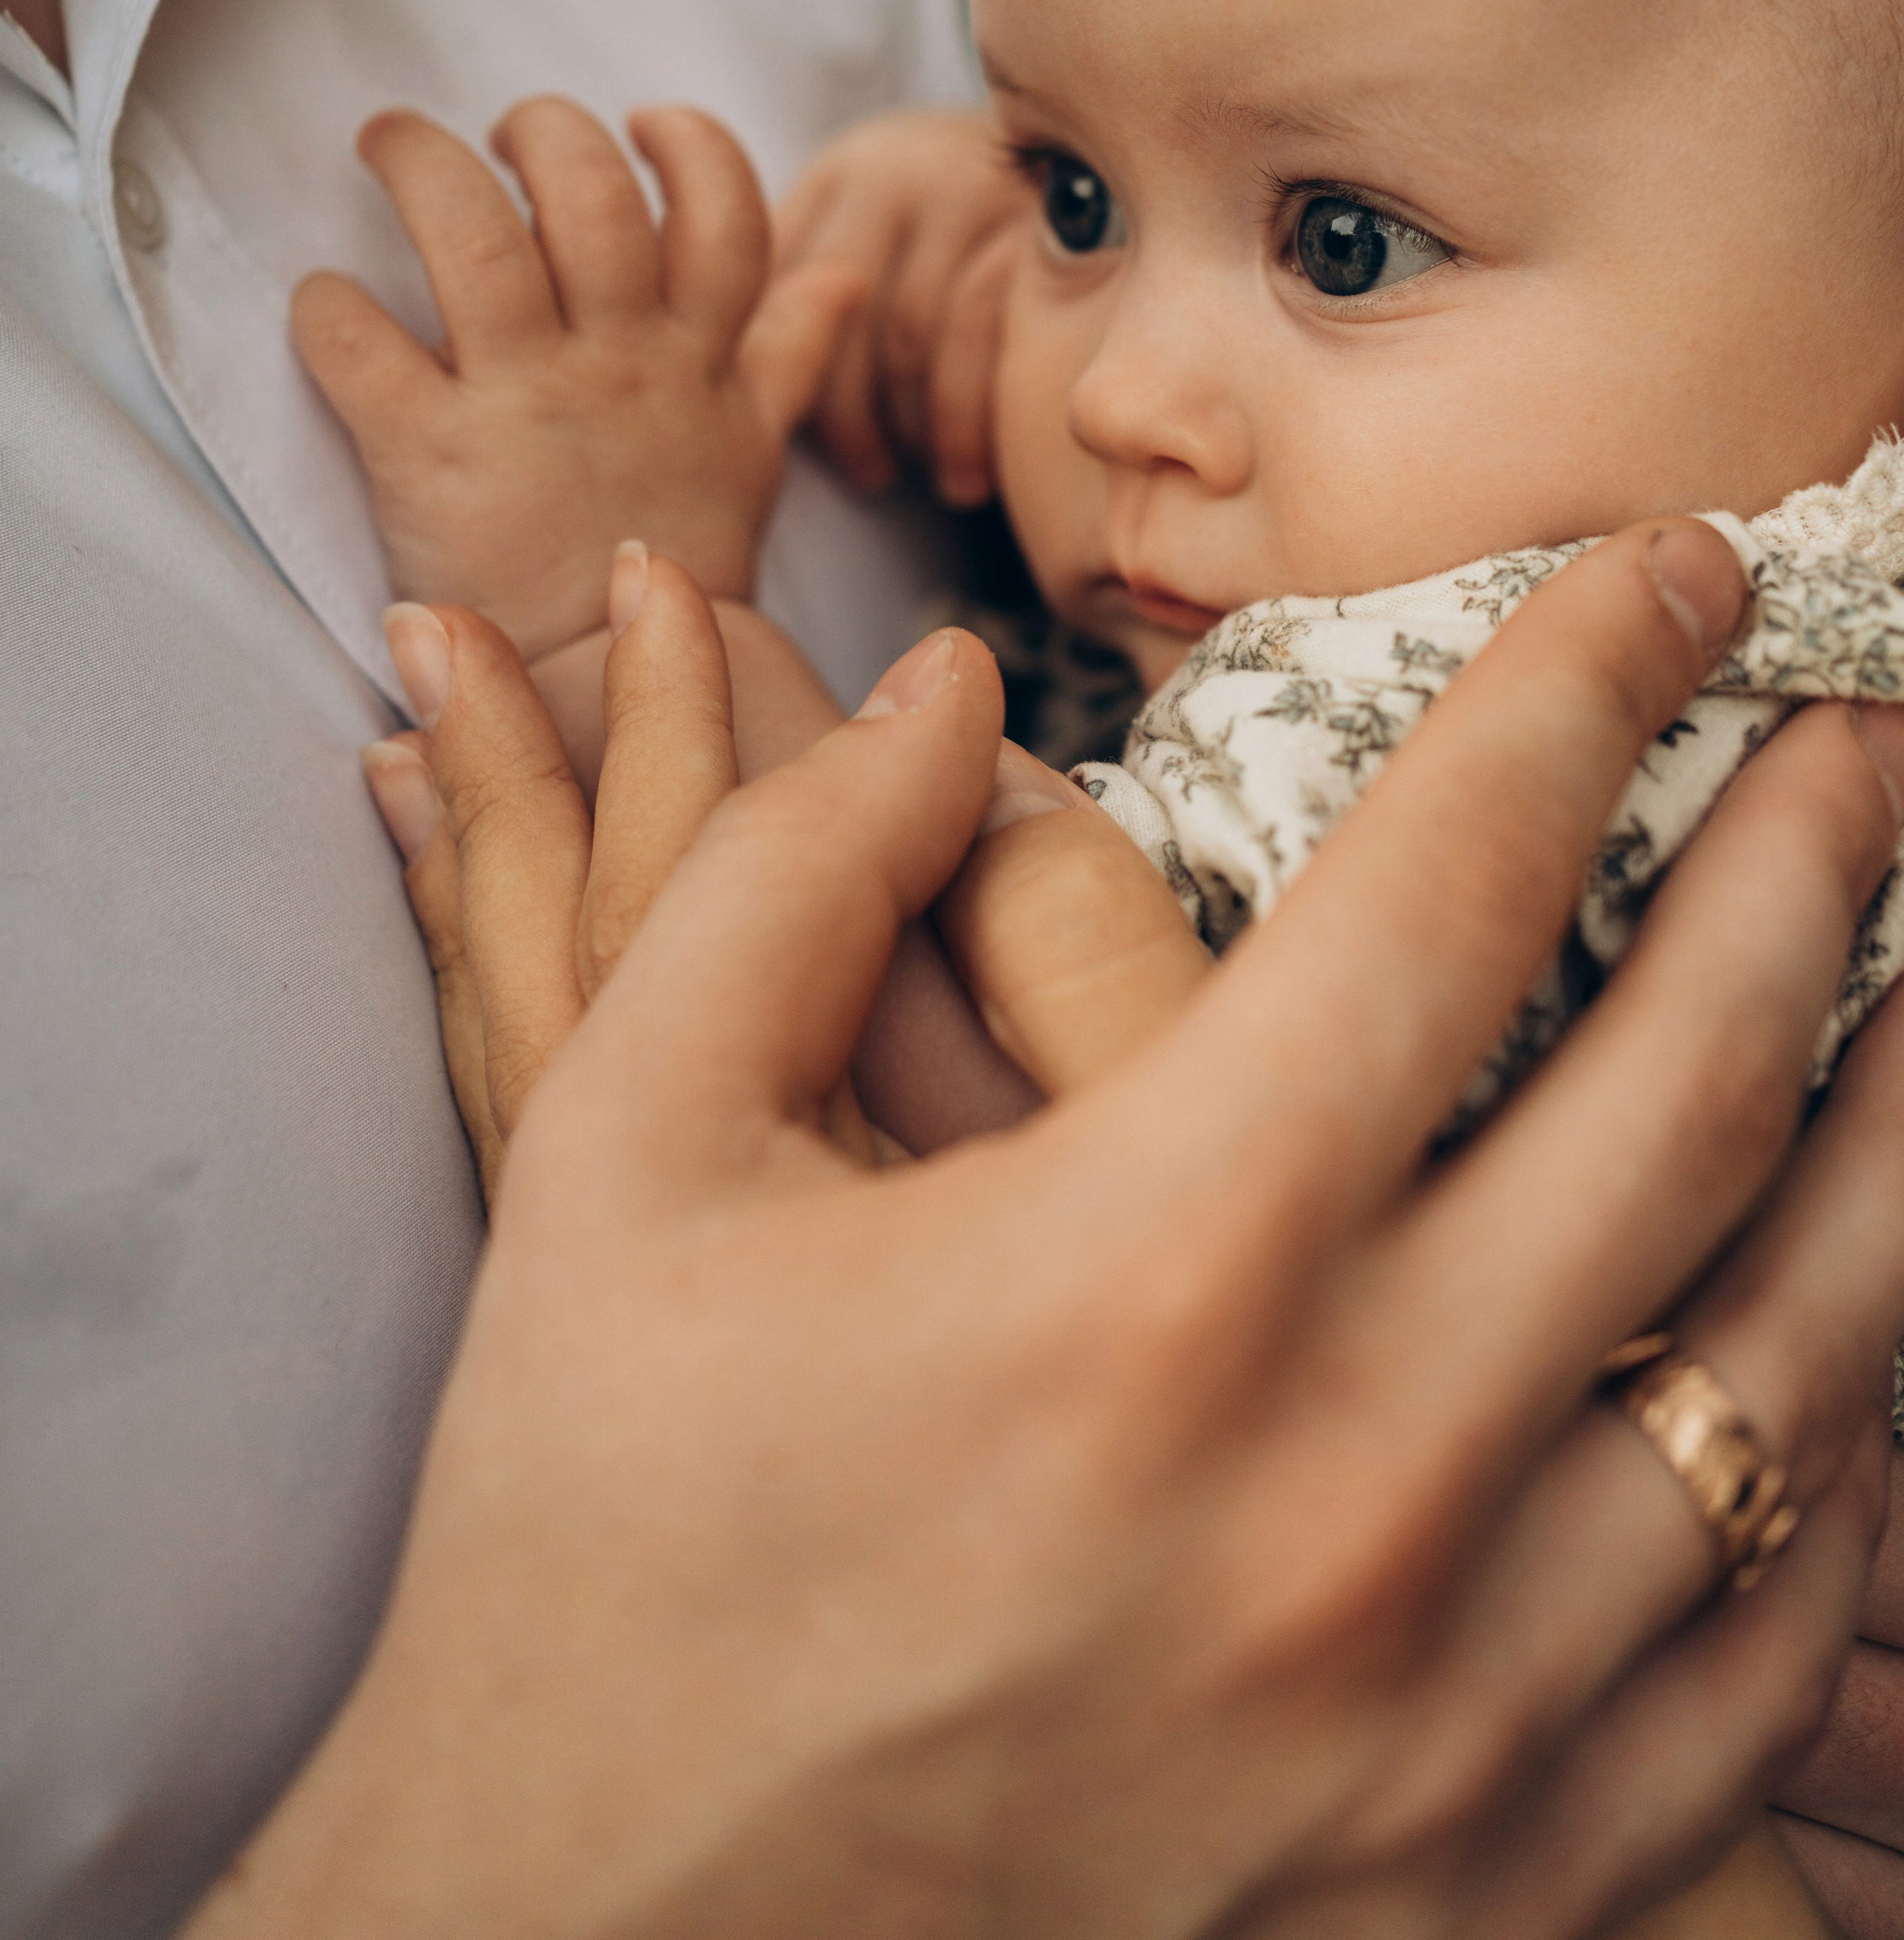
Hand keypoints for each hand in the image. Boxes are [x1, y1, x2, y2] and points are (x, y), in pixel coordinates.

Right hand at [222, 518, 1903, 1939]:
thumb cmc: (597, 1545)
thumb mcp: (616, 1157)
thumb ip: (792, 873)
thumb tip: (956, 688)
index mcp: (1143, 1275)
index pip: (1447, 887)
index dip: (1582, 682)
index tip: (1667, 563)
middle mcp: (1355, 1487)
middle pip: (1687, 1091)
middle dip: (1807, 861)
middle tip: (1860, 731)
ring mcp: (1463, 1713)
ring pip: (1802, 1367)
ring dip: (1892, 1138)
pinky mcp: (1501, 1881)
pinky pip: (1772, 1641)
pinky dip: (1846, 1448)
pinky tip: (1846, 1330)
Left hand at [291, 98, 858, 658]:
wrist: (604, 690)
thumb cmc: (672, 554)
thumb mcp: (753, 450)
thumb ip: (790, 353)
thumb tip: (846, 275)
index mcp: (693, 354)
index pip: (723, 207)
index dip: (686, 144)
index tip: (640, 127)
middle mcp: (615, 362)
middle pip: (588, 192)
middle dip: (539, 131)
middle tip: (496, 139)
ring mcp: (523, 402)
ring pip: (475, 236)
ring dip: (421, 165)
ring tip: (391, 142)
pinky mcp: (428, 453)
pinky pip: (363, 347)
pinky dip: (329, 309)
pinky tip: (326, 303)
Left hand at [773, 105, 1027, 503]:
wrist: (1117, 170)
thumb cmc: (985, 232)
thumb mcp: (899, 230)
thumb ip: (829, 279)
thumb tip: (748, 384)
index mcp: (848, 169)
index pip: (785, 283)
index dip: (790, 373)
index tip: (796, 443)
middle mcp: (899, 166)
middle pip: (838, 312)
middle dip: (846, 415)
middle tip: (868, 479)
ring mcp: (970, 189)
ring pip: (907, 333)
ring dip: (913, 428)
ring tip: (935, 484)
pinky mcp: (1034, 227)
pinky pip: (976, 341)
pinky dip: (963, 422)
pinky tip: (972, 474)